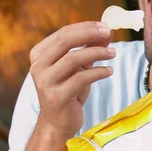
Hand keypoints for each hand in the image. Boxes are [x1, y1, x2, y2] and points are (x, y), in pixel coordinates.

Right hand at [29, 21, 114, 137]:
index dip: (85, 27)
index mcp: (39, 55)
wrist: (58, 123)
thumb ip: (88, 50)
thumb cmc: (68, 93)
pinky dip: (98, 72)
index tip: (105, 27)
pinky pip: (81, 78)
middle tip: (109, 34)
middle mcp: (38, 66)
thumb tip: (106, 33)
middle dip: (90, 34)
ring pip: (73, 59)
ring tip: (112, 53)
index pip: (63, 33)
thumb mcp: (78, 69)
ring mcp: (45, 82)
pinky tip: (109, 71)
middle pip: (65, 41)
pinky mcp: (56, 97)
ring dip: (97, 53)